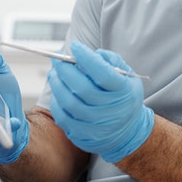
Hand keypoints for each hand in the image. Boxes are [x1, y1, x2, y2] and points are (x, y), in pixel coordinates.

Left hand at [48, 41, 153, 162]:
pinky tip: (58, 91)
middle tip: (57, 59)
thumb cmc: (124, 96)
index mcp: (124, 92)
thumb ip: (111, 60)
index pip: (102, 73)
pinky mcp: (83, 135)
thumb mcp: (127, 76)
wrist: (127, 131)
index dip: (86, 58)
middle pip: (81, 88)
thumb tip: (90, 53)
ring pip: (68, 102)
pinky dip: (56, 101)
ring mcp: (96, 125)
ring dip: (57, 84)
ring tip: (54, 73)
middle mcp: (111, 110)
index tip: (75, 46)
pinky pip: (62, 117)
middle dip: (65, 70)